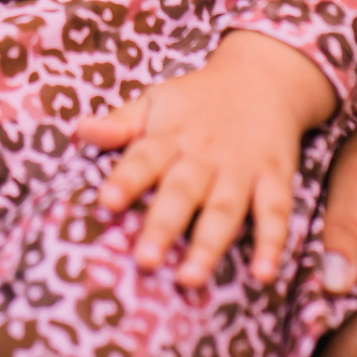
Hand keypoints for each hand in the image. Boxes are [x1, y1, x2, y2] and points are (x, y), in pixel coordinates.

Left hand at [76, 31, 335, 286]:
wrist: (261, 77)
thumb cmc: (197, 100)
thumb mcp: (157, 100)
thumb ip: (122, 122)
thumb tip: (80, 130)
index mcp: (170, 136)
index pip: (143, 157)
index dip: (125, 179)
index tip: (106, 202)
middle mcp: (204, 155)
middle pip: (182, 191)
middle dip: (163, 225)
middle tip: (144, 260)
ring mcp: (241, 169)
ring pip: (224, 209)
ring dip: (208, 244)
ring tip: (190, 279)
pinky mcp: (274, 179)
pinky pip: (275, 213)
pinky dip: (272, 244)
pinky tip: (264, 275)